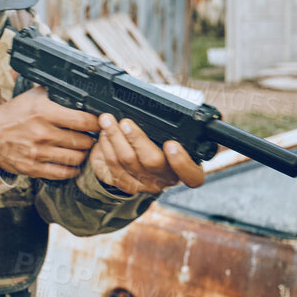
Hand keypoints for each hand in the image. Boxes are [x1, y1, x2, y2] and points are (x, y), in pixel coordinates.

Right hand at [0, 87, 99, 179]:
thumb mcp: (30, 97)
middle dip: (91, 139)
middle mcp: (42, 133)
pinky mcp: (33, 168)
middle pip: (83, 141)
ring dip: (83, 154)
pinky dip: (72, 170)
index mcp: (43, 112)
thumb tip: (78, 92)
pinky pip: (62, 173)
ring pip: (76, 158)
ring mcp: (37, 153)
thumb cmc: (9, 116)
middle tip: (91, 136)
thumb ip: (54, 94)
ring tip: (82, 149)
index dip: (97, 122)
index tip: (99, 122)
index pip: (84, 120)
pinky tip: (72, 163)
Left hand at [89, 114, 206, 193]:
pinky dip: (106, 147)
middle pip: (153, 162)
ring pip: (128, 162)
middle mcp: (168, 179)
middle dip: (137, 138)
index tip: (171, 144)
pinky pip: (113, 166)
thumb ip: (170, 130)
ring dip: (115, 137)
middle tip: (126, 122)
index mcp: (186, 168)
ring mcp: (147, 184)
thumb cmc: (160, 143)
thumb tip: (160, 111)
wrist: (137, 159)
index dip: (182, 162)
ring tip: (107, 120)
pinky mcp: (127, 185)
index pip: (192, 175)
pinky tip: (104, 134)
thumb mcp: (170, 136)